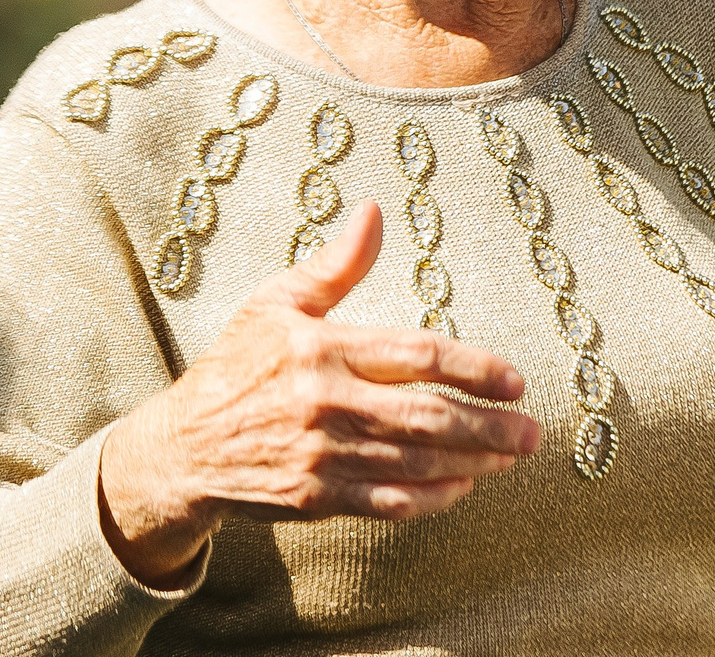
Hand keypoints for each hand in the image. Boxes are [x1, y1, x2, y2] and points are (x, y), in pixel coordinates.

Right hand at [96, 202, 540, 587]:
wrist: (182, 448)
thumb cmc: (236, 365)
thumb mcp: (277, 303)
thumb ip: (334, 265)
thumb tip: (372, 212)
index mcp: (323, 348)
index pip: (415, 354)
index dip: (472, 367)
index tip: (514, 379)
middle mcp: (327, 403)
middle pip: (427, 416)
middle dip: (488, 426)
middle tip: (532, 431)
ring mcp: (323, 456)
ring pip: (415, 462)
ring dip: (472, 462)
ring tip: (511, 457)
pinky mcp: (317, 498)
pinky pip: (388, 503)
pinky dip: (431, 498)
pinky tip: (463, 488)